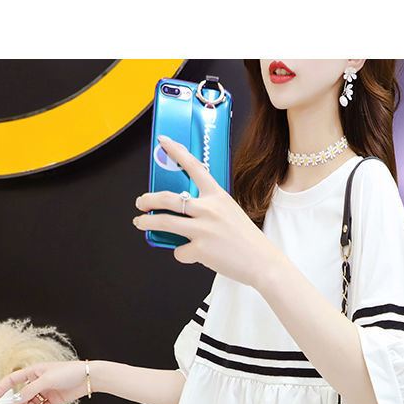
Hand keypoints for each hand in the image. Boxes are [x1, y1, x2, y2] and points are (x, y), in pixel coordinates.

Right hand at [0, 360, 88, 403]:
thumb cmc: (69, 372)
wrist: (88, 378)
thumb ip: (31, 390)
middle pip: (22, 395)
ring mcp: (46, 391)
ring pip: (31, 403)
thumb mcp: (47, 380)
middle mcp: (38, 381)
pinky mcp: (54, 399)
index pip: (11, 380)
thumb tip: (18, 399)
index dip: (1, 389)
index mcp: (33, 372)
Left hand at [132, 135, 283, 289]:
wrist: (263, 262)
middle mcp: (209, 209)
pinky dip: (180, 254)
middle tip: (141, 202)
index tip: (164, 141)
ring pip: (164, 222)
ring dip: (147, 222)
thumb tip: (183, 213)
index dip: (176, 151)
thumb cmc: (247, 240)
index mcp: (218, 196)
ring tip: (140, 223)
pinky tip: (190, 254)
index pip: (194, 166)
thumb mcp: (230, 213)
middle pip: (168, 198)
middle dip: (148, 199)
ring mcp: (204, 229)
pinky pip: (179, 251)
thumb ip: (208, 208)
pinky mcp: (201, 250)